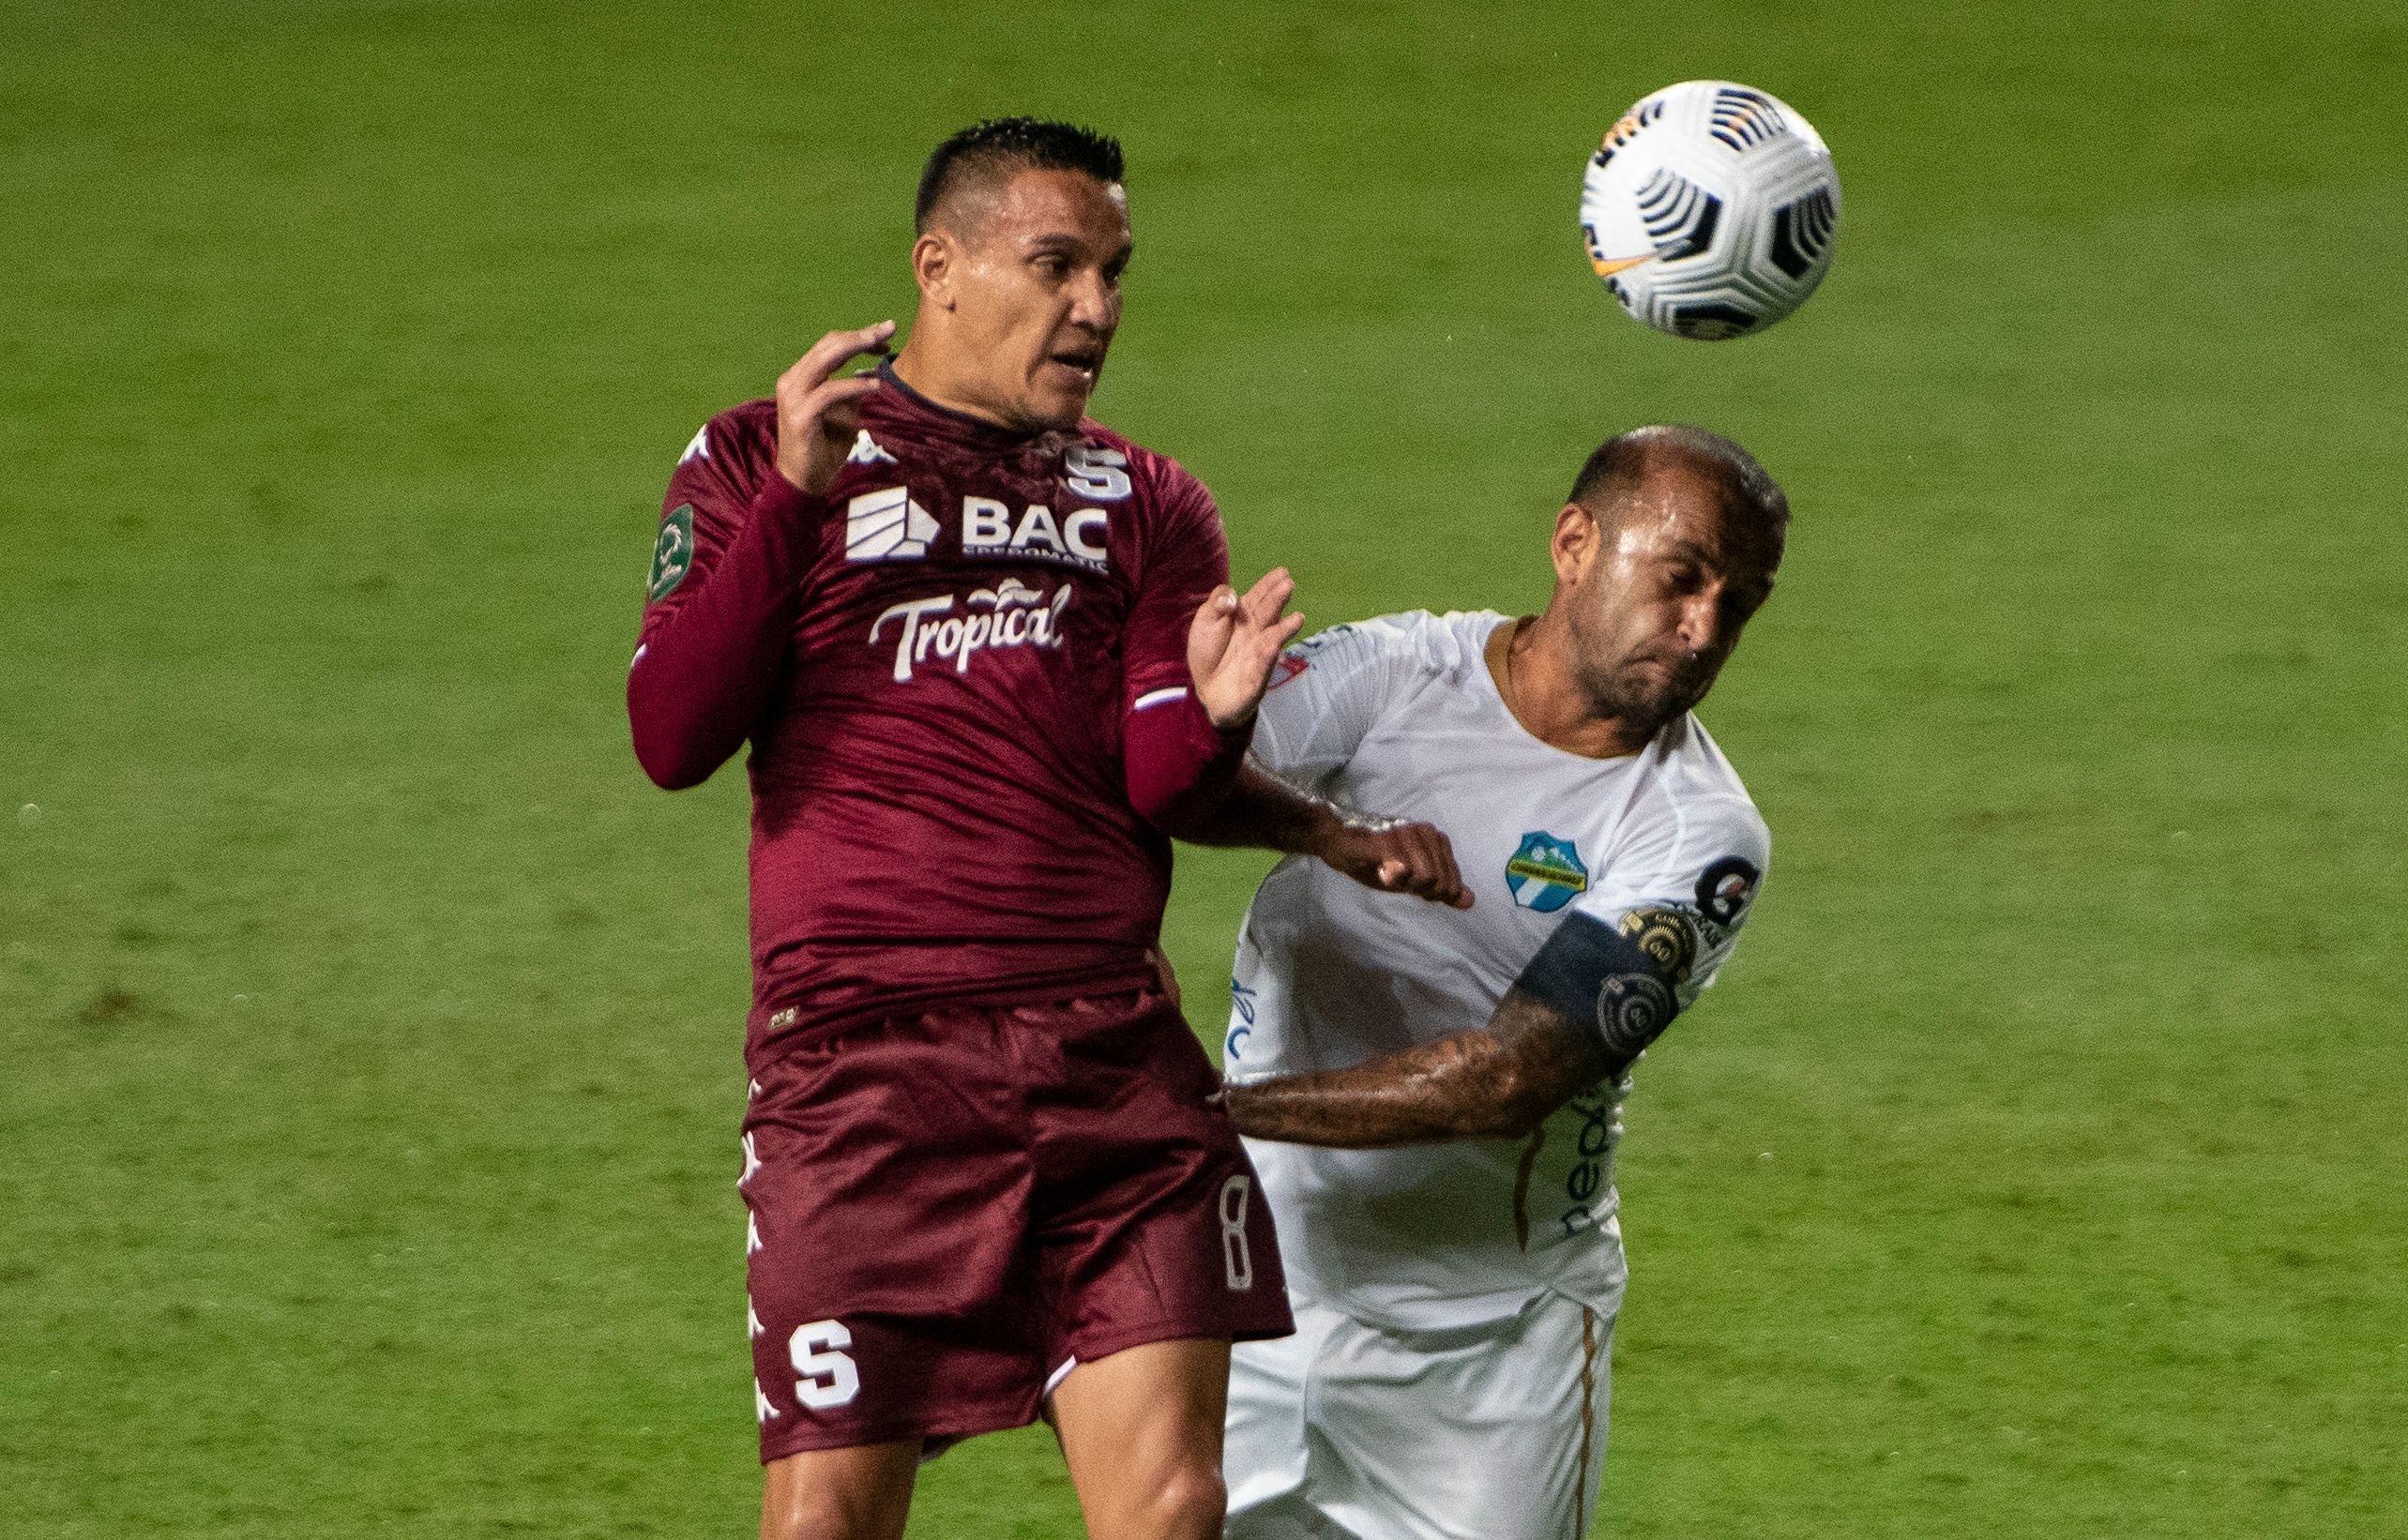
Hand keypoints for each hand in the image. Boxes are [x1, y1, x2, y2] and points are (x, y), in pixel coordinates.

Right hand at [773, 321, 896, 493]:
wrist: (804, 482)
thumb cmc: (823, 448)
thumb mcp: (843, 415)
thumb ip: (850, 393)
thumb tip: (869, 374)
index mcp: (800, 378)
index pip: (828, 346)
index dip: (857, 337)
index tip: (884, 336)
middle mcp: (792, 381)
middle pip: (828, 345)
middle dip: (861, 335)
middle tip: (889, 328)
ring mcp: (793, 397)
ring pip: (825, 360)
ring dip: (856, 348)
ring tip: (883, 347)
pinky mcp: (800, 416)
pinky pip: (830, 392)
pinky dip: (854, 386)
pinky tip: (875, 385)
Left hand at [1188, 568, 1305, 728]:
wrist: (1207, 689)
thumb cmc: (1208, 652)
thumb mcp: (1204, 622)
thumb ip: (1216, 604)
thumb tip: (1234, 598)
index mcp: (1243, 615)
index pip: (1258, 596)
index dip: (1269, 585)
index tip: (1282, 572)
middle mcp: (1256, 630)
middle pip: (1267, 612)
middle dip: (1277, 599)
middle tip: (1288, 584)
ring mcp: (1259, 651)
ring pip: (1272, 636)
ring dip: (1284, 628)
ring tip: (1298, 618)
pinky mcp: (1257, 674)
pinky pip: (1264, 661)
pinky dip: (1270, 652)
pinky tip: (1274, 645)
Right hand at [1321, 811, 1472, 907]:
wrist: (1337, 843)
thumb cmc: (1375, 861)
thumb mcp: (1412, 879)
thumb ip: (1442, 888)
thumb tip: (1469, 901)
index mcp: (1435, 838)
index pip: (1451, 881)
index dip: (1433, 892)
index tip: (1411, 885)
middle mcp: (1424, 831)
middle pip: (1438, 881)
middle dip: (1417, 887)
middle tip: (1396, 877)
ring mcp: (1405, 833)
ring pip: (1424, 876)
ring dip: (1402, 882)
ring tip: (1386, 871)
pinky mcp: (1384, 840)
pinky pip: (1401, 868)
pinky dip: (1392, 875)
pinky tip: (1380, 869)